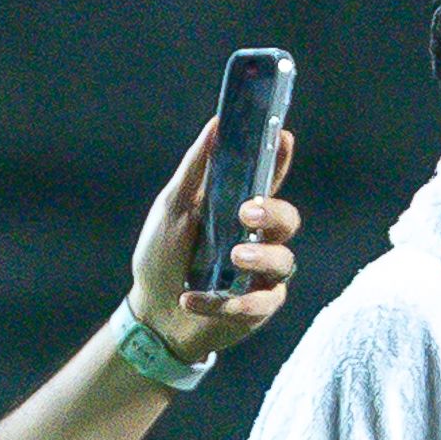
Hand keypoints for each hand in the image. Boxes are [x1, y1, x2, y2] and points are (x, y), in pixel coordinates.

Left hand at [128, 120, 300, 367]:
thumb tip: (216, 125)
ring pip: (284, 261)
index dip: (279, 159)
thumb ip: (197, 170)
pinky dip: (225, 302)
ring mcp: (263, 275)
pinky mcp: (260, 308)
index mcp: (237, 210)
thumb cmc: (161, 257)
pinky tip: (193, 300)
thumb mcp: (172, 209)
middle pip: (288, 219)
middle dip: (273, 213)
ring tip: (233, 259)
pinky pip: (260, 302)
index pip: (267, 180)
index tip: (283, 137)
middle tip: (247, 214)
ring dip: (258, 258)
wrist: (152, 314)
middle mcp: (258, 239)